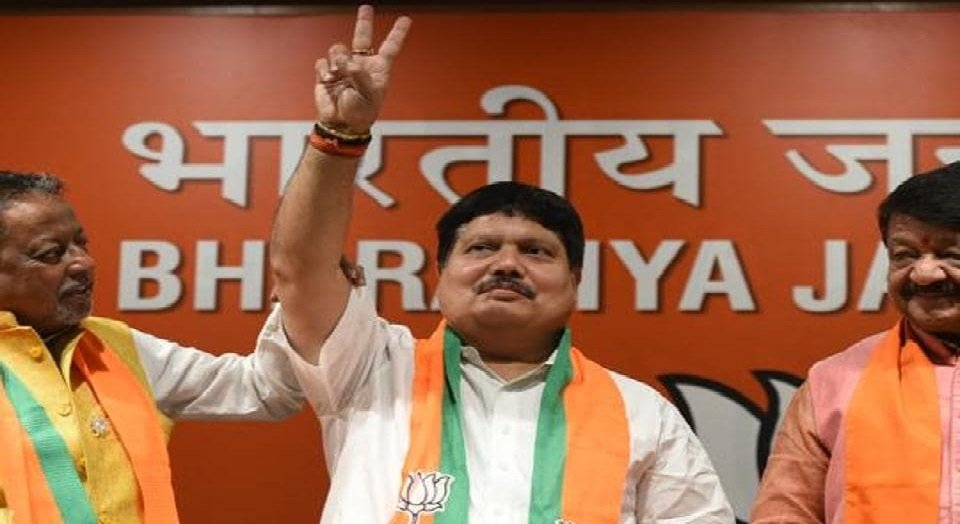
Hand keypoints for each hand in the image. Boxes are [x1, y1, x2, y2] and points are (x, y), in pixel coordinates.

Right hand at [314, 5, 411, 134]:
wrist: (341, 124)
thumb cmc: (360, 113)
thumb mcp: (368, 96)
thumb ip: (360, 75)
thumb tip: (347, 61)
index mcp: (378, 70)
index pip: (390, 47)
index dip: (398, 33)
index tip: (406, 19)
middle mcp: (361, 65)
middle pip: (362, 37)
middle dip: (364, 22)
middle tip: (366, 8)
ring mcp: (343, 68)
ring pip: (338, 48)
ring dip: (337, 58)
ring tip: (339, 74)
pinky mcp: (327, 73)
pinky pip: (323, 61)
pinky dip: (324, 69)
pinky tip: (329, 79)